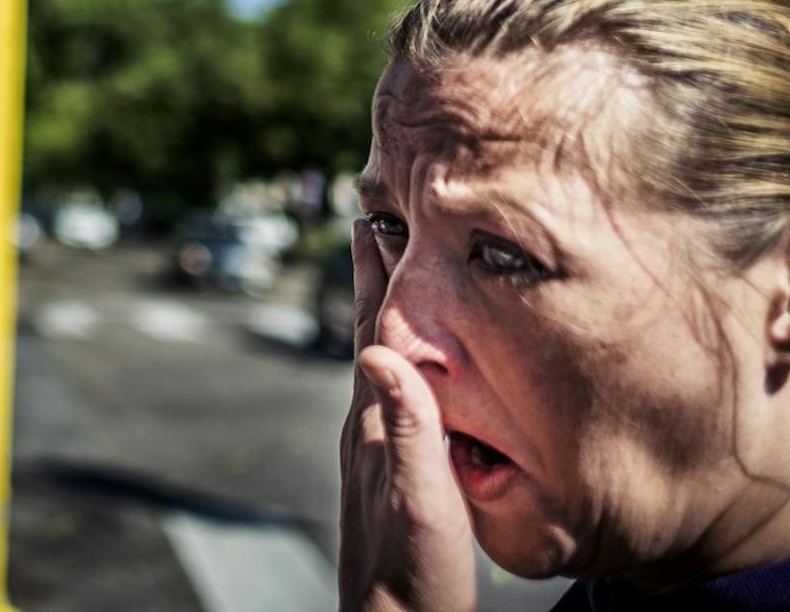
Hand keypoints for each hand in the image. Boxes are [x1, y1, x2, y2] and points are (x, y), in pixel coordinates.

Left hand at [337, 217, 476, 611]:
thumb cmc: (414, 574)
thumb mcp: (422, 499)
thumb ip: (404, 427)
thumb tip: (375, 350)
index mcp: (373, 423)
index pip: (375, 329)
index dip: (378, 274)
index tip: (372, 215)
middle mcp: (367, 427)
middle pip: (374, 333)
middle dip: (378, 277)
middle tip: (374, 218)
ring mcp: (375, 449)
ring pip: (384, 360)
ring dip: (390, 310)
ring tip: (396, 273)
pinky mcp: (392, 472)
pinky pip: (397, 394)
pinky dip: (405, 358)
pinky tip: (412, 365)